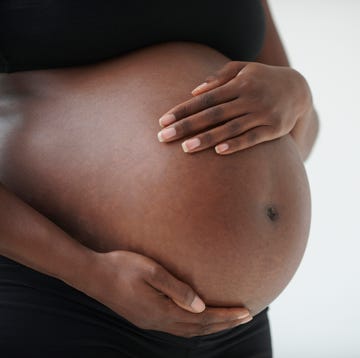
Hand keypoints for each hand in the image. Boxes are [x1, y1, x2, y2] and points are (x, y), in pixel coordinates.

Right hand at [86, 250, 251, 336]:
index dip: (226, 316)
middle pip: (198, 329)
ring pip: (188, 330)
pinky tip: (198, 318)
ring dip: (210, 326)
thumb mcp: (151, 272)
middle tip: (245, 316)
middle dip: (224, 323)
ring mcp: (150, 322)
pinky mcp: (144, 317)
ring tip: (228, 320)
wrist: (92, 274)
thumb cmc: (121, 267)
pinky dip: (194, 325)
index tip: (246, 312)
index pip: (203, 319)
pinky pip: (177, 327)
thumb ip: (177, 289)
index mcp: (161, 312)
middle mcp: (158, 322)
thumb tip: (201, 306)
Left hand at [157, 61, 311, 154]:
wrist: (298, 89)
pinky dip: (236, 145)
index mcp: (238, 84)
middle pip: (212, 114)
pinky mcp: (274, 129)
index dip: (183, 110)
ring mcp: (262, 114)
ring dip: (207, 139)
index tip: (163, 121)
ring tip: (185, 149)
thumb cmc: (261, 79)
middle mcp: (249, 98)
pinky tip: (219, 152)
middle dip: (186, 126)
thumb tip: (194, 91)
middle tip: (164, 137)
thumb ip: (219, 78)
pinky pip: (252, 138)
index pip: (204, 99)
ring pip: (230, 128)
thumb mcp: (243, 69)